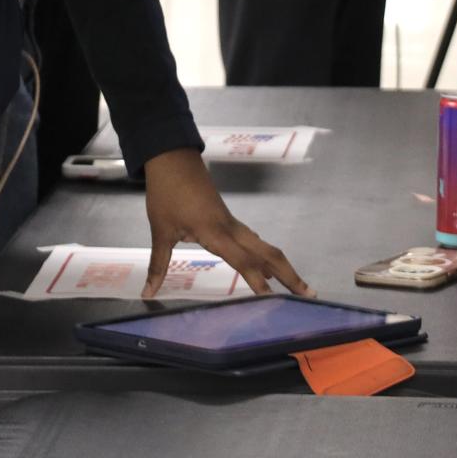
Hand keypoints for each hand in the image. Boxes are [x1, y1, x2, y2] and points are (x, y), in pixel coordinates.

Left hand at [141, 149, 310, 298]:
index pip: (242, 261)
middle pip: (268, 252)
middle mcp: (230, 228)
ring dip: (282, 266)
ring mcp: (233, 223)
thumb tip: (147, 292)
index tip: (273, 299)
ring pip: (264, 246)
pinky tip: (270, 268)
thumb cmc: (166, 192)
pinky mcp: (229, 220)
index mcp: (215, 232)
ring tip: (298, 287)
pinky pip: (254, 241)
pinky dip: (267, 257)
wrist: (172, 159)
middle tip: (308, 295)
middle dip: (289, 274)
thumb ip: (158, 264)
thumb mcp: (159, 230)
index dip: (258, 281)